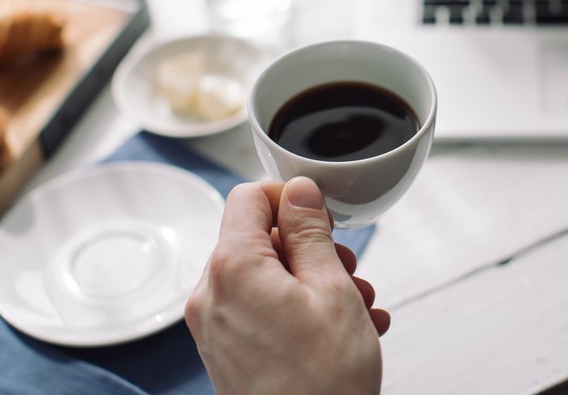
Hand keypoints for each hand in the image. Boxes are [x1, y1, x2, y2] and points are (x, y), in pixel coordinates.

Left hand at [186, 177, 389, 394]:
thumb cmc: (323, 381)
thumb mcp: (330, 288)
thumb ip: (310, 231)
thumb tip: (298, 191)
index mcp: (233, 268)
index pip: (247, 197)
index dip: (288, 197)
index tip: (320, 214)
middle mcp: (212, 296)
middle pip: (257, 239)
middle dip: (309, 247)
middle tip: (348, 268)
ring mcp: (215, 328)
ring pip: (265, 277)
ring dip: (313, 281)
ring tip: (356, 305)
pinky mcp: (225, 353)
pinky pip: (260, 311)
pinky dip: (298, 309)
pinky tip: (341, 328)